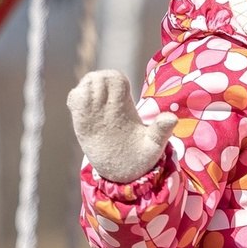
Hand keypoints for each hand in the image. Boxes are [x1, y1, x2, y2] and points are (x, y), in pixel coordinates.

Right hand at [67, 69, 174, 185]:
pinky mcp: (83, 118)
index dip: (112, 81)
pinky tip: (81, 114)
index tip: (114, 100)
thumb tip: (172, 118)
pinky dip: (76, 99)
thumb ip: (160, 131)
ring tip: (90, 109)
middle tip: (99, 104)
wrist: (122, 170)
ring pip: (86, 84)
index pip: (116, 78)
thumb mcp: (153, 145)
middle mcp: (109, 103)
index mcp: (125, 104)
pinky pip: (75, 98)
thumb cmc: (140, 156)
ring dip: (86, 90)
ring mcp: (95, 110)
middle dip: (97, 84)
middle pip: (99, 77)